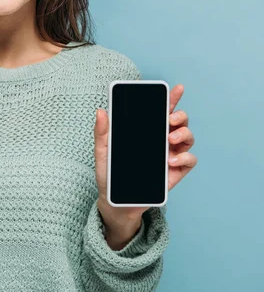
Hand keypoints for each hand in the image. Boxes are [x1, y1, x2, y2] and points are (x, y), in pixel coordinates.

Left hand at [93, 84, 197, 247]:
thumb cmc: (110, 176)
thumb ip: (102, 133)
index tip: (177, 89)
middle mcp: (162, 142)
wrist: (116, 202)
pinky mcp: (176, 172)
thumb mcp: (103, 152)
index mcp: (147, 133)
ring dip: (184, 133)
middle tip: (170, 120)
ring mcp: (171, 156)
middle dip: (180, 116)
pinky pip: (190, 160)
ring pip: (187, 137)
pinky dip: (185, 157)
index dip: (172, 99)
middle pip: (179, 122)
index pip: (162, 112)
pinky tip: (170, 161)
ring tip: (169, 140)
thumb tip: (101, 111)